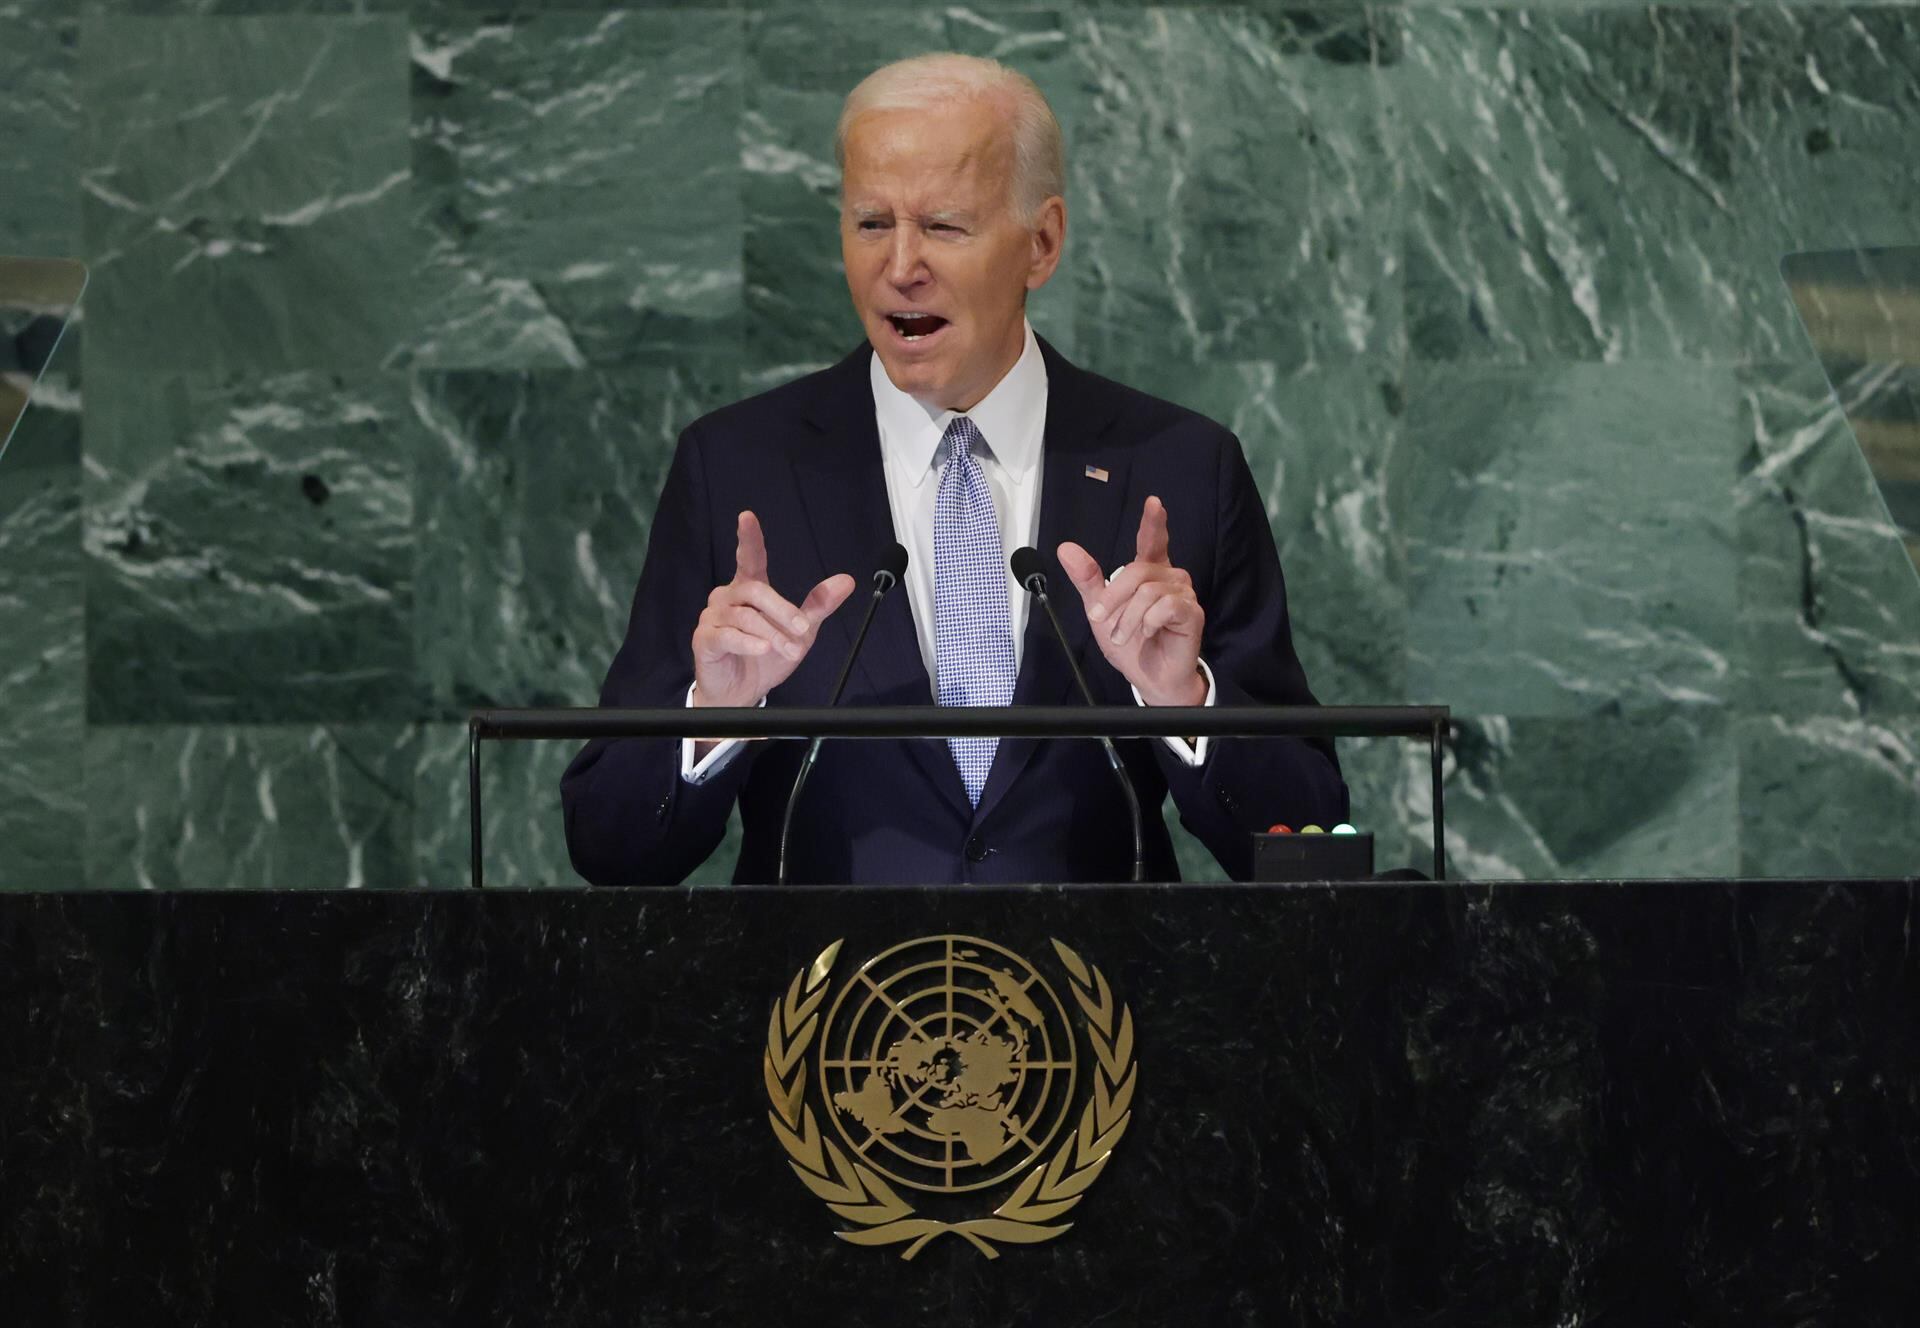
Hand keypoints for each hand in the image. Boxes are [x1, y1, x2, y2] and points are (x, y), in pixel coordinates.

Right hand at [692, 511, 855, 713]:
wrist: (741, 692)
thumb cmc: (765, 656)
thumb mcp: (800, 631)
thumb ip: (819, 605)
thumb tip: (847, 581)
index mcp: (749, 589)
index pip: (749, 558)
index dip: (749, 537)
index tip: (747, 517)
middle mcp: (728, 597)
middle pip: (756, 591)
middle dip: (783, 610)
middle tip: (802, 629)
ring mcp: (713, 618)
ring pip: (746, 617)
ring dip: (772, 635)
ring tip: (789, 651)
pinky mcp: (705, 639)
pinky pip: (727, 635)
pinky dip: (748, 643)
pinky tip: (762, 650)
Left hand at [1057, 496, 1205, 706]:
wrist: (1148, 678)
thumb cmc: (1130, 643)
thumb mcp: (1100, 610)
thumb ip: (1087, 579)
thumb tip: (1065, 548)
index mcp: (1149, 573)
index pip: (1152, 541)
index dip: (1153, 522)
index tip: (1154, 503)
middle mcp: (1169, 578)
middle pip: (1137, 571)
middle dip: (1113, 598)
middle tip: (1101, 619)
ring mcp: (1183, 595)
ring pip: (1148, 592)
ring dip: (1128, 618)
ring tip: (1124, 636)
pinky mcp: (1192, 613)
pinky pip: (1166, 606)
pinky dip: (1149, 622)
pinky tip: (1149, 633)